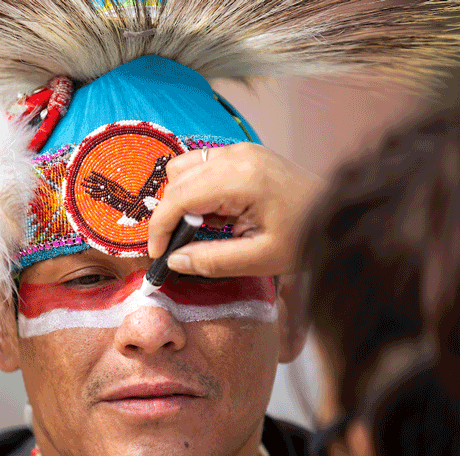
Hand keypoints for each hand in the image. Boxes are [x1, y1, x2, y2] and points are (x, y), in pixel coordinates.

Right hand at [148, 143, 325, 277]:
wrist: (341, 214)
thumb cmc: (306, 237)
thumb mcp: (259, 259)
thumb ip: (212, 261)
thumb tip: (174, 260)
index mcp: (240, 179)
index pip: (178, 198)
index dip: (159, 228)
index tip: (158, 254)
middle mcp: (235, 156)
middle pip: (176, 181)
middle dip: (168, 216)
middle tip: (176, 246)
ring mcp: (239, 150)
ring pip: (183, 168)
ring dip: (180, 199)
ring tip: (200, 228)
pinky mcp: (243, 152)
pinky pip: (201, 165)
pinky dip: (195, 189)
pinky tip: (214, 212)